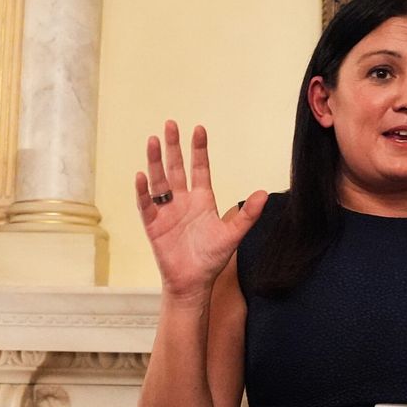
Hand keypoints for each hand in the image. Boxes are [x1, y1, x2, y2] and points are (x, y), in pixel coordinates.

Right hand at [134, 120, 266, 301]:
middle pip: (176, 168)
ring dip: (155, 161)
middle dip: (173, 146)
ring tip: (152, 141)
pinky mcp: (153, 224)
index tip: (199, 129)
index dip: (198, 150)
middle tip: (170, 124)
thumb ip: (248, 215)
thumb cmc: (212, 259)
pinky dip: (143, 191)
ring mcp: (166, 211)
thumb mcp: (233, 235)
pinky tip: (142, 176)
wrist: (194, 283)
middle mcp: (183, 201)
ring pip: (159, 181)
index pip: (199, 169)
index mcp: (202, 200)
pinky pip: (146, 204)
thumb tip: (264, 194)